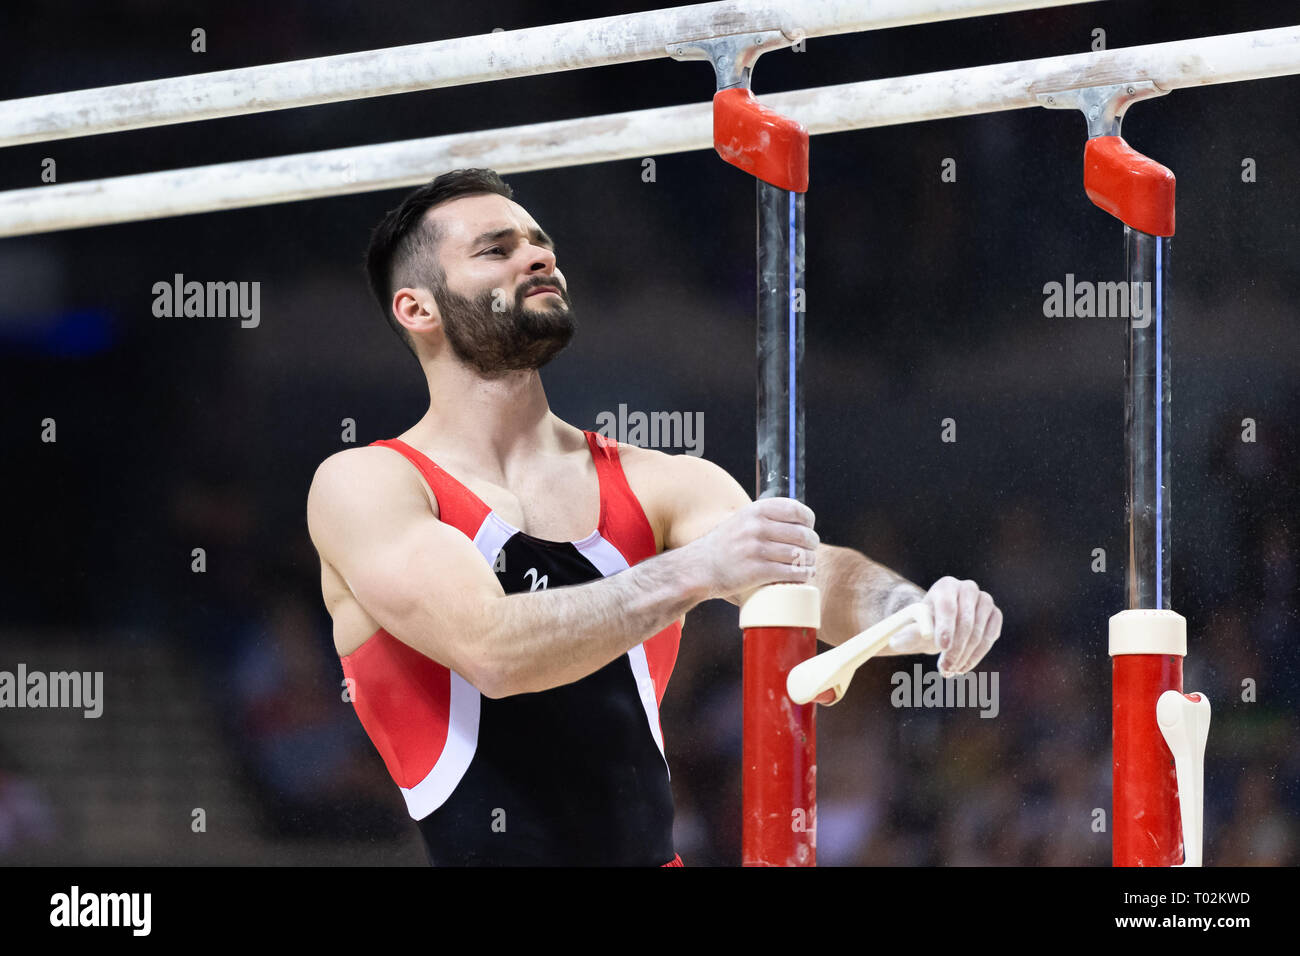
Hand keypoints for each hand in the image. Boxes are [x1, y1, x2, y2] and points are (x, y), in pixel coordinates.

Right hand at [689, 497, 817, 600]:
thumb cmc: (724, 545)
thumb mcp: (741, 520)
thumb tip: (795, 519)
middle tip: (809, 551)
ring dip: (809, 561)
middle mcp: (757, 527)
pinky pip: (791, 573)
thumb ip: (764, 516)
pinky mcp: (757, 572)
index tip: (808, 528)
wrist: (699, 568)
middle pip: (802, 534)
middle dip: (811, 544)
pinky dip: (803, 575)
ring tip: (808, 565)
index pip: (796, 510)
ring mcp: (757, 550)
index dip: (808, 520)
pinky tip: (804, 575)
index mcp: (755, 511)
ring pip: (800, 555)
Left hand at [887, 576, 1001, 675]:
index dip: (946, 627)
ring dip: (965, 656)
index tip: (942, 647)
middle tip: (944, 669)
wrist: (942, 623)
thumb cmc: (925, 623)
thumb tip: (895, 642)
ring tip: (950, 670)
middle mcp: (968, 588)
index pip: (948, 607)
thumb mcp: (914, 627)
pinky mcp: (995, 615)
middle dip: (955, 649)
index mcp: (946, 586)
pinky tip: (962, 666)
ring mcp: (984, 600)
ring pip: (979, 633)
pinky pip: (990, 637)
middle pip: (966, 622)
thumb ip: (907, 634)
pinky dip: (977, 655)